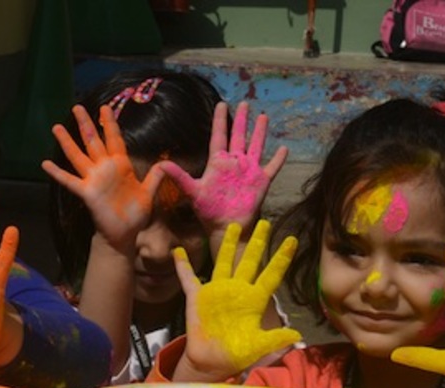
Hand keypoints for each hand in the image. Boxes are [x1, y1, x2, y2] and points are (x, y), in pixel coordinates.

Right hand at [42, 104, 163, 252]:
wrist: (124, 234)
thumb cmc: (135, 213)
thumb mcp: (148, 193)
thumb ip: (155, 177)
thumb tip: (166, 163)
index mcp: (121, 166)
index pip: (114, 139)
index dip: (110, 124)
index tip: (105, 107)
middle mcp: (105, 169)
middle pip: (93, 141)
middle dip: (86, 124)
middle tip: (77, 106)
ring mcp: (94, 179)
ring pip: (78, 156)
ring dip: (67, 142)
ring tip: (56, 127)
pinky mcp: (87, 192)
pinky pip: (70, 181)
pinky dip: (57, 173)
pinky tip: (45, 164)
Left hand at [157, 101, 288, 233]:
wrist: (227, 227)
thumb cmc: (209, 211)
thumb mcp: (192, 191)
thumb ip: (179, 176)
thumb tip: (161, 165)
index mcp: (218, 162)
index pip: (219, 136)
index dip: (220, 120)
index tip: (221, 104)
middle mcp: (234, 163)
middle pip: (238, 136)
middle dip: (241, 120)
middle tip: (244, 103)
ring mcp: (248, 171)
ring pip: (256, 146)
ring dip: (260, 132)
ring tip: (263, 117)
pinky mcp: (261, 181)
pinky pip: (272, 167)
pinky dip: (278, 159)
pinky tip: (284, 148)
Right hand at [174, 220, 299, 379]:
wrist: (211, 362)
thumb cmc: (236, 354)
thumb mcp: (258, 347)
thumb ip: (275, 339)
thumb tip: (297, 335)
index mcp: (254, 300)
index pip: (271, 274)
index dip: (281, 258)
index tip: (292, 240)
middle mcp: (237, 291)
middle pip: (249, 261)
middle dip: (257, 242)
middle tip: (265, 223)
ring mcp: (217, 291)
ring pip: (224, 262)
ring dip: (229, 245)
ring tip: (235, 226)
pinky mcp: (197, 297)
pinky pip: (188, 278)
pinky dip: (182, 265)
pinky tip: (178, 251)